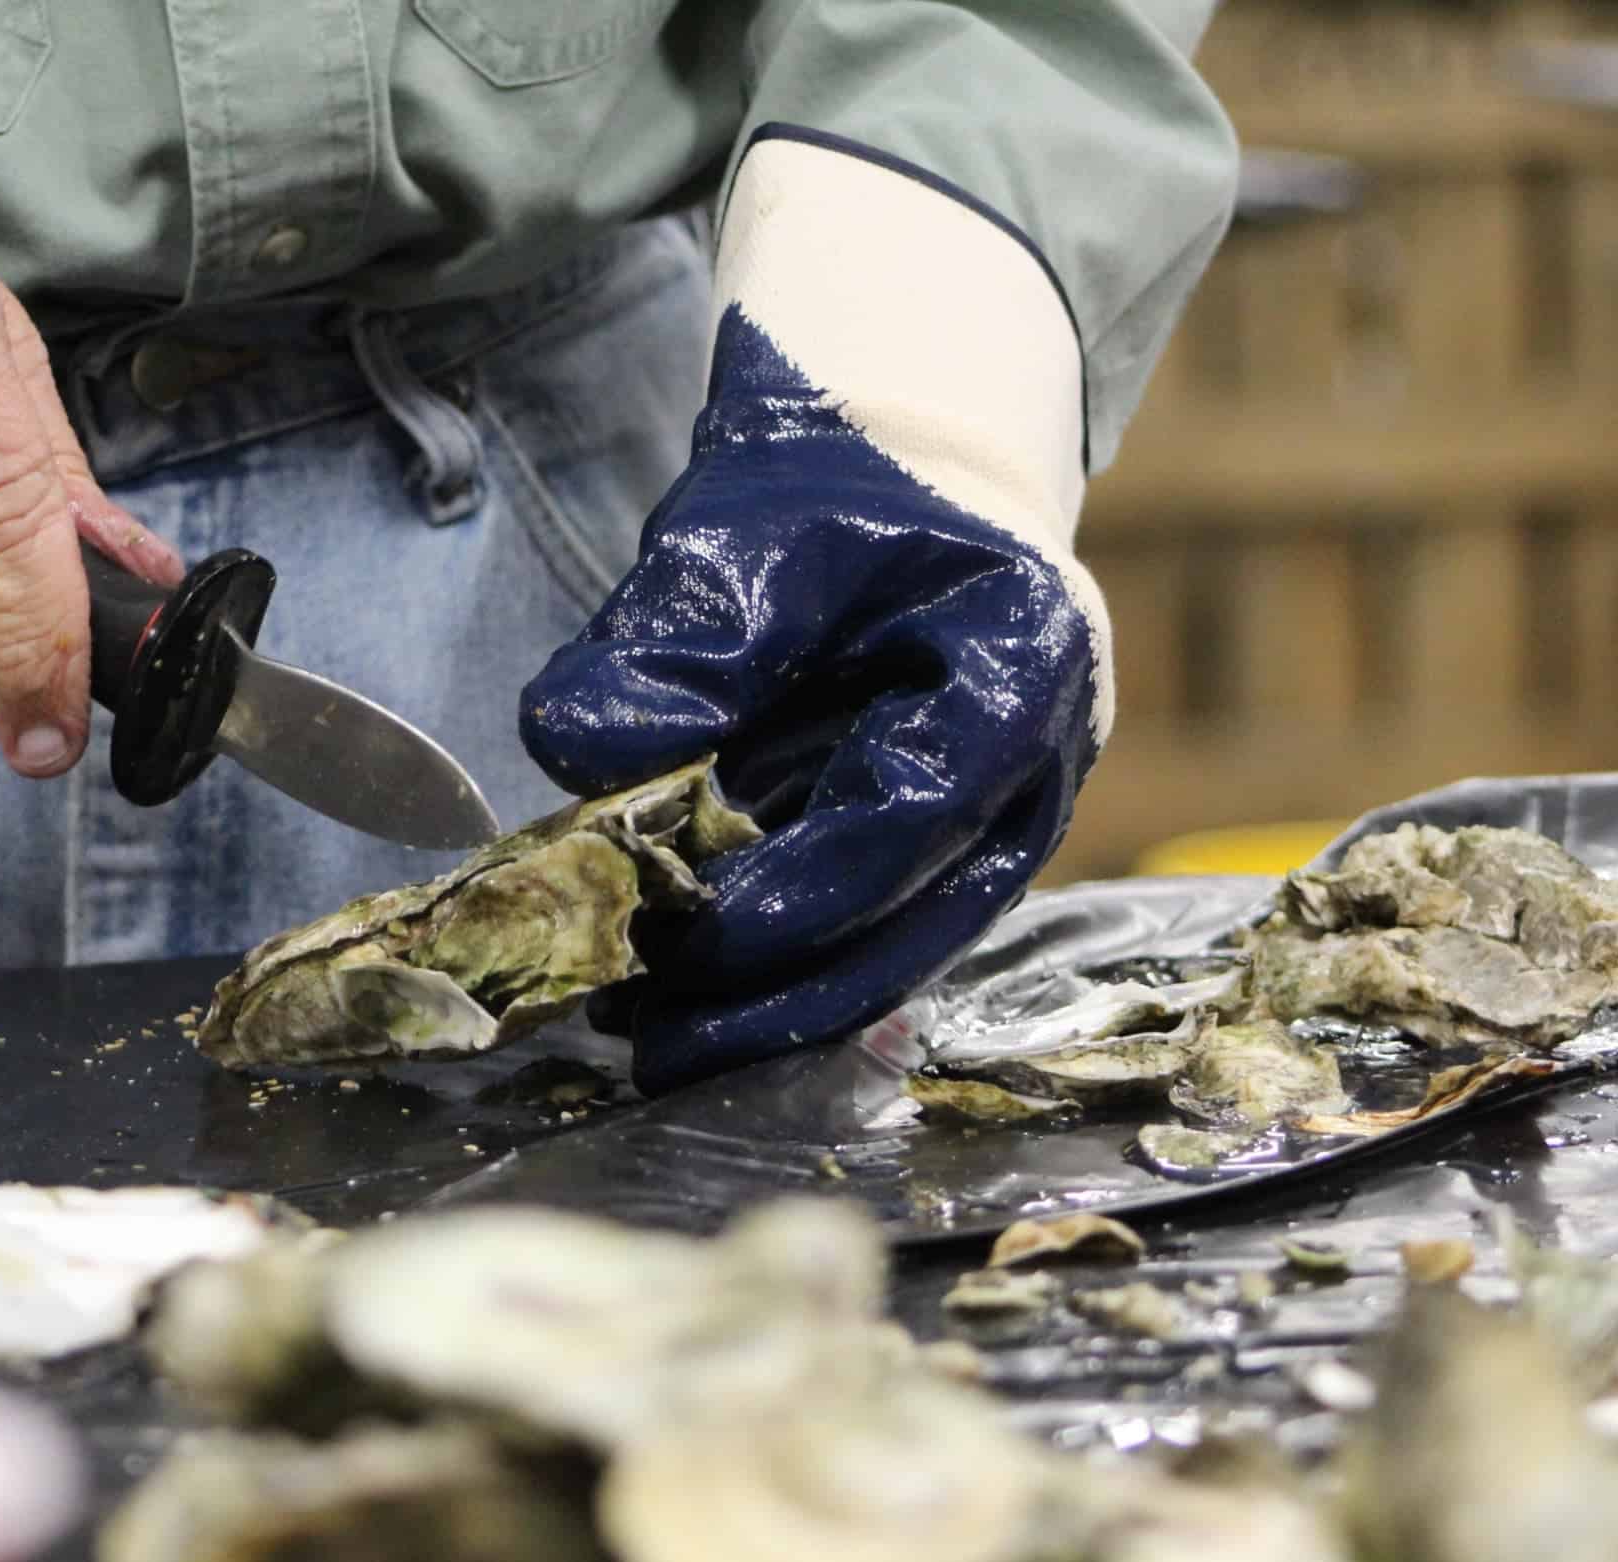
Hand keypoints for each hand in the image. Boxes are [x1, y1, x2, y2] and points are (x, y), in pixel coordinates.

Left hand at [520, 129, 1110, 1093]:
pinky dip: (781, 977)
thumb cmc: (832, 483)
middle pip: (916, 923)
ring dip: (773, 1006)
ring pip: (894, 952)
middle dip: (778, 994)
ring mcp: (999, 823)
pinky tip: (683, 1007)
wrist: (898, 467)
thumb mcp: (744, 529)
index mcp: (1022, 664)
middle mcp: (1037, 767)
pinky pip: (870, 937)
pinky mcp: (942, 854)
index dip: (805, 889)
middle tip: (648, 1038)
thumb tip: (579, 753)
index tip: (693, 935)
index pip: (916, 808)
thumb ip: (673, 637)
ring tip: (647, 1037)